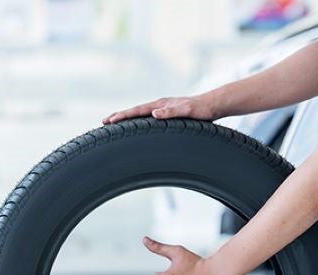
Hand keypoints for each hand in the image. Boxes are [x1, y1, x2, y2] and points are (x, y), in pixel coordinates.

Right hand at [103, 95, 217, 124]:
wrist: (214, 104)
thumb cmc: (202, 109)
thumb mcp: (188, 111)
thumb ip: (172, 112)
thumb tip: (154, 113)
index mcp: (161, 104)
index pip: (136, 111)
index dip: (122, 116)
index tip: (108, 121)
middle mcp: (159, 105)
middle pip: (134, 111)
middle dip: (118, 116)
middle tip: (103, 123)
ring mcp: (162, 108)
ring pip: (139, 114)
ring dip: (126, 118)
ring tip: (114, 123)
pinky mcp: (167, 113)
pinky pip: (147, 117)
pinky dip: (137, 120)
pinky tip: (136, 126)